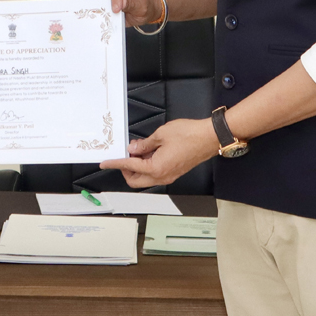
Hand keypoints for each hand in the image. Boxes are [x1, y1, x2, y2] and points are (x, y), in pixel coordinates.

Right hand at [94, 0, 158, 27]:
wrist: (142, 11)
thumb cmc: (144, 7)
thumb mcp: (142, 8)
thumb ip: (132, 5)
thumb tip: (122, 3)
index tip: (116, 8)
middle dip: (107, 0)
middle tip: (109, 12)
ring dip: (101, 4)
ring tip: (106, 14)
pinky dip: (99, 6)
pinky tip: (102, 13)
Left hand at [98, 118, 216, 187]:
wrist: (209, 138)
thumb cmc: (189, 135)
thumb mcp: (161, 135)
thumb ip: (144, 144)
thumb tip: (134, 148)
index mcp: (156, 168)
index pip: (129, 167)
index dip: (115, 163)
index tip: (105, 163)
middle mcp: (162, 176)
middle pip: (135, 180)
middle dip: (125, 169)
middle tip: (124, 155)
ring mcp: (169, 176)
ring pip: (145, 178)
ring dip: (137, 167)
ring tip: (137, 149)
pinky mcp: (174, 172)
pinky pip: (155, 174)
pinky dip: (147, 166)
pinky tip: (148, 152)